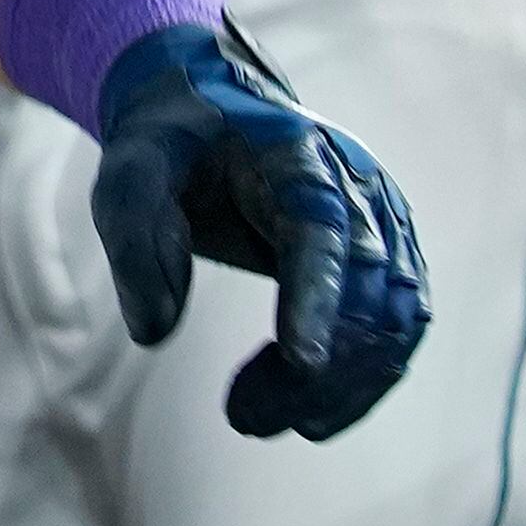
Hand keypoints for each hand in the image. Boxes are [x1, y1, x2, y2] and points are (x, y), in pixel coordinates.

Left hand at [90, 22, 429, 440]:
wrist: (207, 105)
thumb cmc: (168, 145)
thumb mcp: (126, 175)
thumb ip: (136, 243)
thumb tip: (155, 332)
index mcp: (296, 152)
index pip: (320, 229)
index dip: (316, 297)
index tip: (301, 363)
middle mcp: (357, 184)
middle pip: (366, 287)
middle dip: (315, 367)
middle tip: (243, 417)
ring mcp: (382, 219)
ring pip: (396, 318)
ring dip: (344, 385)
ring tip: (265, 420)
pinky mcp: (387, 253)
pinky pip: (399, 325)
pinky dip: (364, 378)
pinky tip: (311, 413)